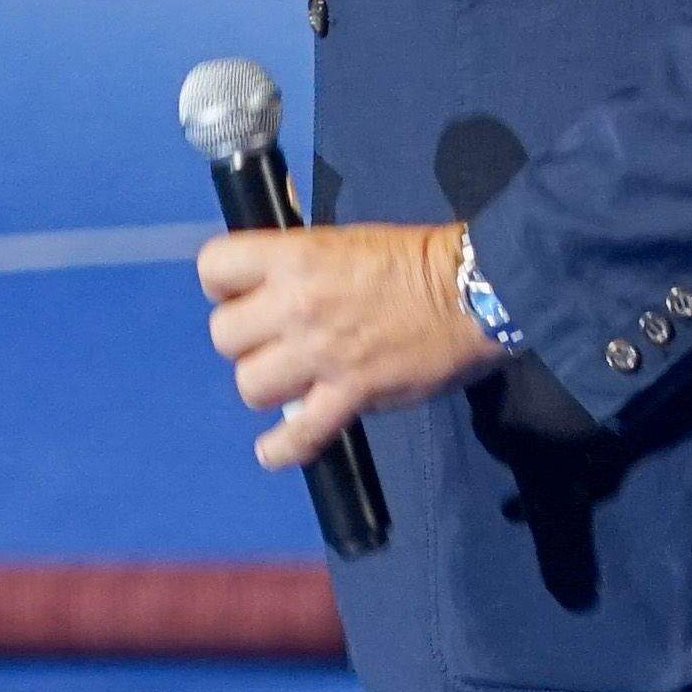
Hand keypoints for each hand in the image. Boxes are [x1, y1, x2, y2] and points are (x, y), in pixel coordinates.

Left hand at [196, 221, 501, 471]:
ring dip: (266, 386)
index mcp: (295, 257)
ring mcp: (321, 355)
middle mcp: (297, 306)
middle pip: (223, 336)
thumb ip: (298, 263)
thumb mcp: (342, 241)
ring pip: (249, 386)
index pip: (214, 267)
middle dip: (244, 341)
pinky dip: (282, 450)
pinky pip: (298, 436)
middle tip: (273, 341)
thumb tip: (266, 278)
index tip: (243, 295)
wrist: (476, 290)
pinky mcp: (350, 396)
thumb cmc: (413, 259)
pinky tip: (274, 451)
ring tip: (290, 381)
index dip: (223, 285)